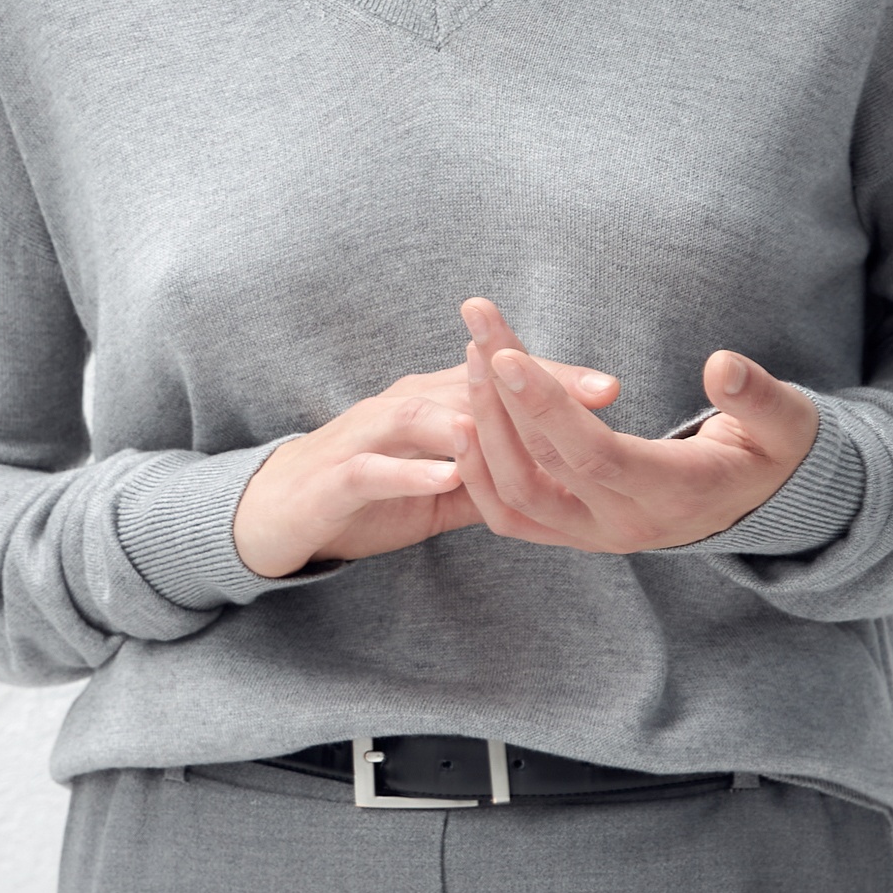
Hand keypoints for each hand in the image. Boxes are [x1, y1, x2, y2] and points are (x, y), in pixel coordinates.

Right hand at [232, 354, 622, 577]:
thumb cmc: (368, 489)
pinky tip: (449, 475)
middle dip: (529, 388)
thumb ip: (493, 474)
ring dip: (469, 416)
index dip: (553, 381)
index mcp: (432, 403)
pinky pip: (375, 469)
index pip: (499, 383)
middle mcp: (403, 406)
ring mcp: (367, 437)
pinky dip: (412, 470)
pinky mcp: (338, 477)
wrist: (280, 510)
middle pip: (469, 385)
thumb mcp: (442, 485)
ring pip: (421, 417)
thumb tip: (559, 477)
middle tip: (589, 395)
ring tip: (520, 423)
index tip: (612, 389)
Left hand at [454, 297, 820, 555]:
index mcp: (678, 495)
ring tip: (471, 355)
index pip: (597, 455)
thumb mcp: (787, 422)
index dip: (547, 408)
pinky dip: (478, 472)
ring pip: (516, 495)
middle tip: (478, 329)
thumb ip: (758, 398)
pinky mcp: (574, 532)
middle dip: (501, 396)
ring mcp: (595, 535)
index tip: (506, 355)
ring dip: (483, 428)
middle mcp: (628, 526)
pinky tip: (461, 417)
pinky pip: (511, 515)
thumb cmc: (773, 450)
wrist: (760, 502)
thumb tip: (722, 365)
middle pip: (545, 467)